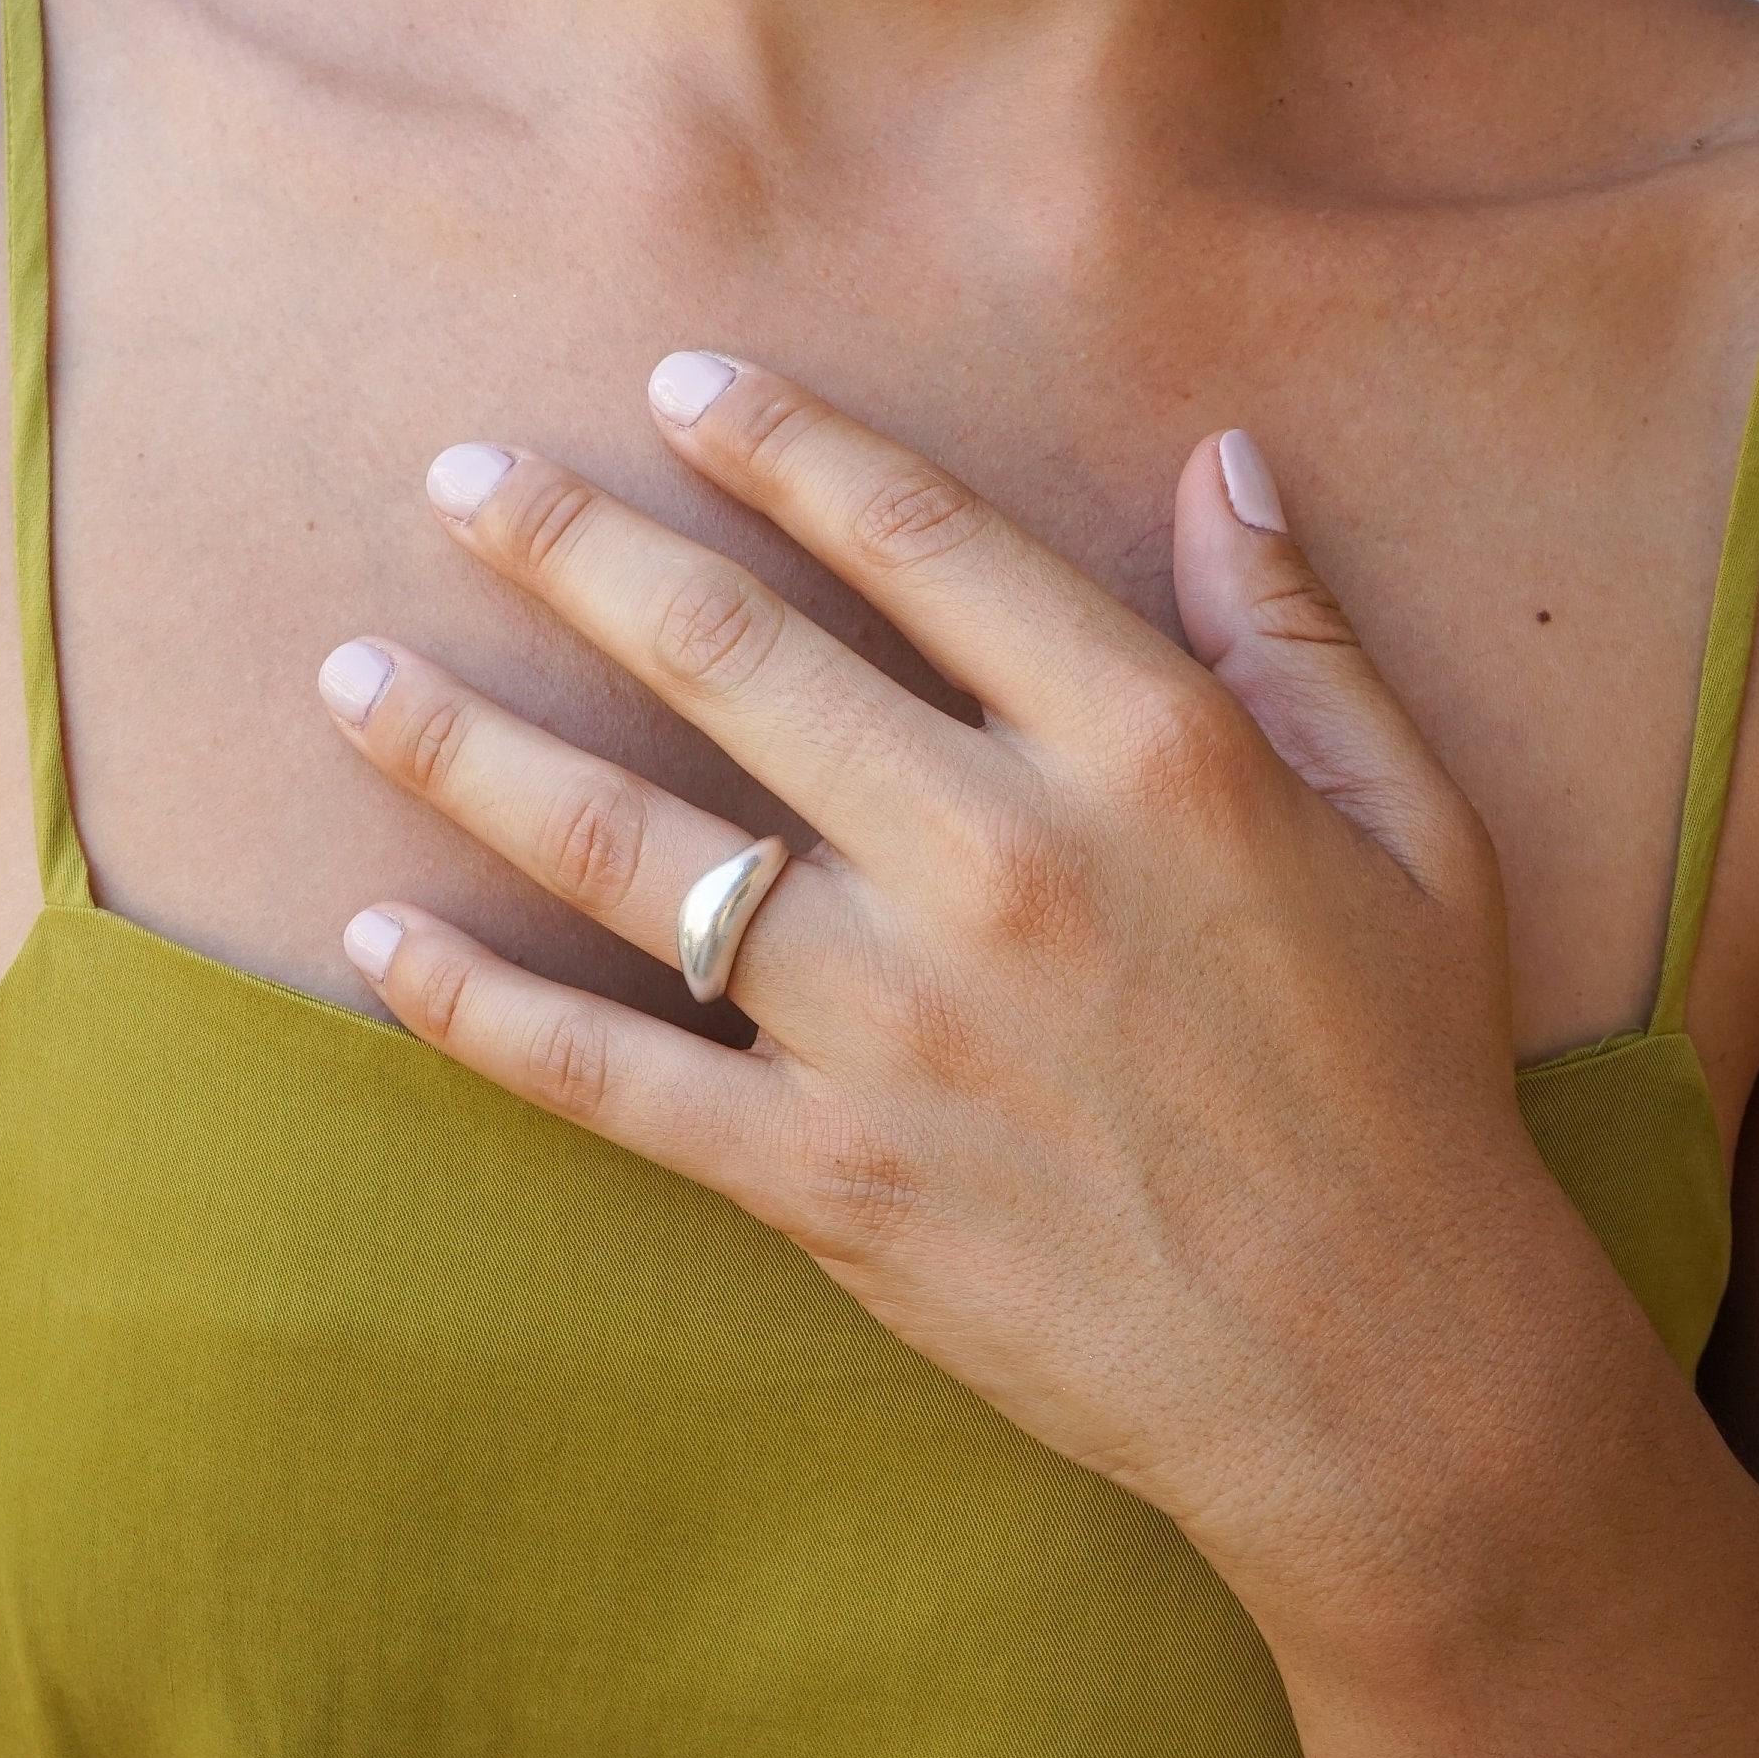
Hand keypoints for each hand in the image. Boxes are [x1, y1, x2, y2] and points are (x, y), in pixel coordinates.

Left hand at [317, 352, 1585, 1616]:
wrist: (1383, 1371)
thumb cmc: (1408, 1084)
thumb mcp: (1407, 827)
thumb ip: (1297, 635)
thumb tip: (1221, 462)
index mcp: (1145, 750)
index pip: (919, 540)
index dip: (784, 444)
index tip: (679, 386)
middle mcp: (996, 859)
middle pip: (729, 655)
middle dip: (569, 544)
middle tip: (455, 475)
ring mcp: (894, 1025)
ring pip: (627, 846)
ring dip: (465, 744)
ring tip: (349, 671)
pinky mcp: (826, 1177)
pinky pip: (606, 1073)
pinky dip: (473, 1006)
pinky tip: (371, 935)